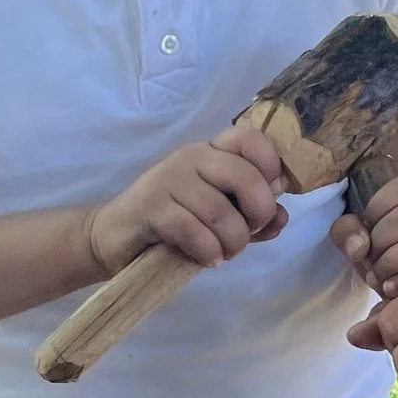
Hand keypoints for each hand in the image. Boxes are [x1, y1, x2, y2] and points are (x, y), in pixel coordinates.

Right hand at [88, 126, 288, 272]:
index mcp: (212, 152)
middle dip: (258, 214)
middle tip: (249, 234)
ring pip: (220, 210)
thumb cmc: (175, 225)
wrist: (115, 238)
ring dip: (233, 241)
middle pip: (245, 176)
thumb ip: (253, 217)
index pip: (251, 138)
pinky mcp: (149, 207)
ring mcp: (168, 179)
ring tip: (225, 252)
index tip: (270, 197)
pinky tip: (208, 259)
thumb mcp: (221, 219)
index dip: (271, 167)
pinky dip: (207, 250)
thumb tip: (283, 217)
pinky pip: (191, 229)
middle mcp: (191, 157)